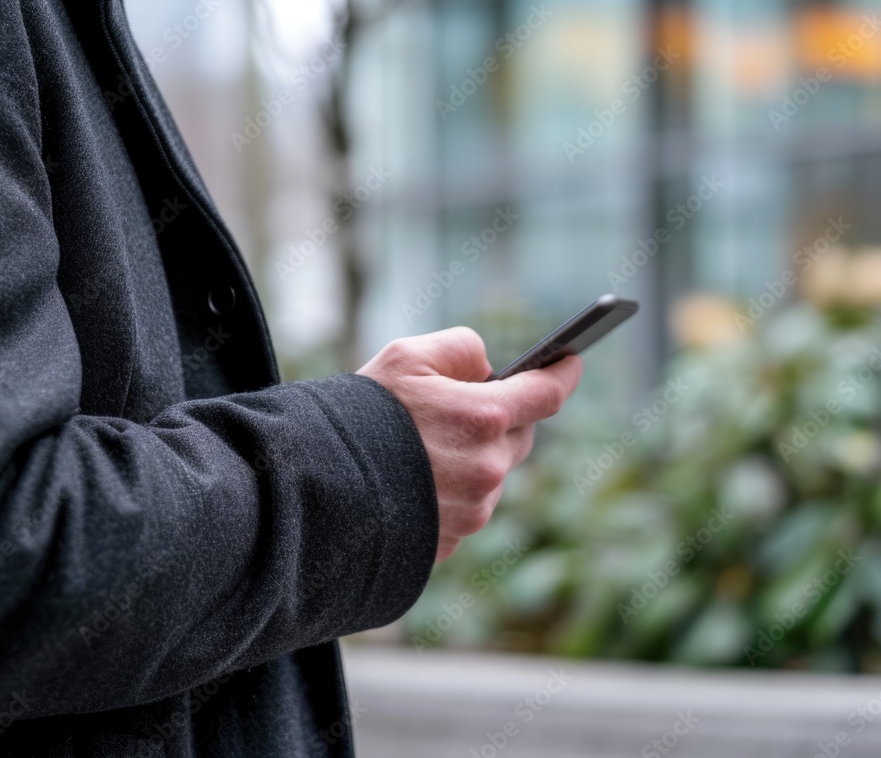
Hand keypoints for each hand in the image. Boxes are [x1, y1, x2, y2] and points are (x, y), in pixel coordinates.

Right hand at [357, 327, 581, 561]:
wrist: (316, 487)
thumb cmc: (359, 415)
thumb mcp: (407, 356)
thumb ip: (461, 348)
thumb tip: (488, 368)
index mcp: (483, 418)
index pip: (546, 393)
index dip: (563, 374)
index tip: (572, 361)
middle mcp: (488, 468)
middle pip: (520, 434)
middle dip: (501, 416)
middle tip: (459, 405)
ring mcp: (473, 510)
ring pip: (494, 472)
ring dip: (475, 455)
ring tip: (422, 445)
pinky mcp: (453, 540)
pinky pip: (469, 505)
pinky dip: (454, 489)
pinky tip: (414, 479)